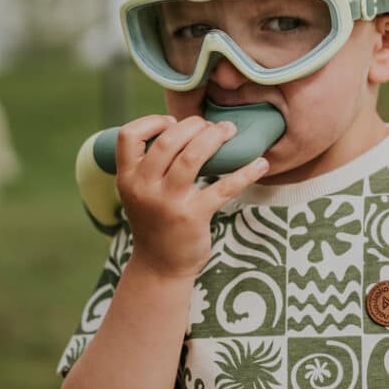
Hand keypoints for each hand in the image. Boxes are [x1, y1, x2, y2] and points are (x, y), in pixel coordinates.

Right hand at [115, 113, 268, 277]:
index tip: (172, 123)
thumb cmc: (155, 221)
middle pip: (167, 141)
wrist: (160, 266)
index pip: (128, 136)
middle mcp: (144, 188)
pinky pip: (223, 187)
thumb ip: (151, 164)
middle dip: (193, 125)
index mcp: (128, 178)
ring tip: (230, 131)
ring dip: (215, 137)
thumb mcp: (140, 192)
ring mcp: (168, 203)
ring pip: (192, 157)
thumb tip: (182, 127)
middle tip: (211, 125)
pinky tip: (261, 164)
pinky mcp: (193, 216)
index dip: (152, 122)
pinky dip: (245, 172)